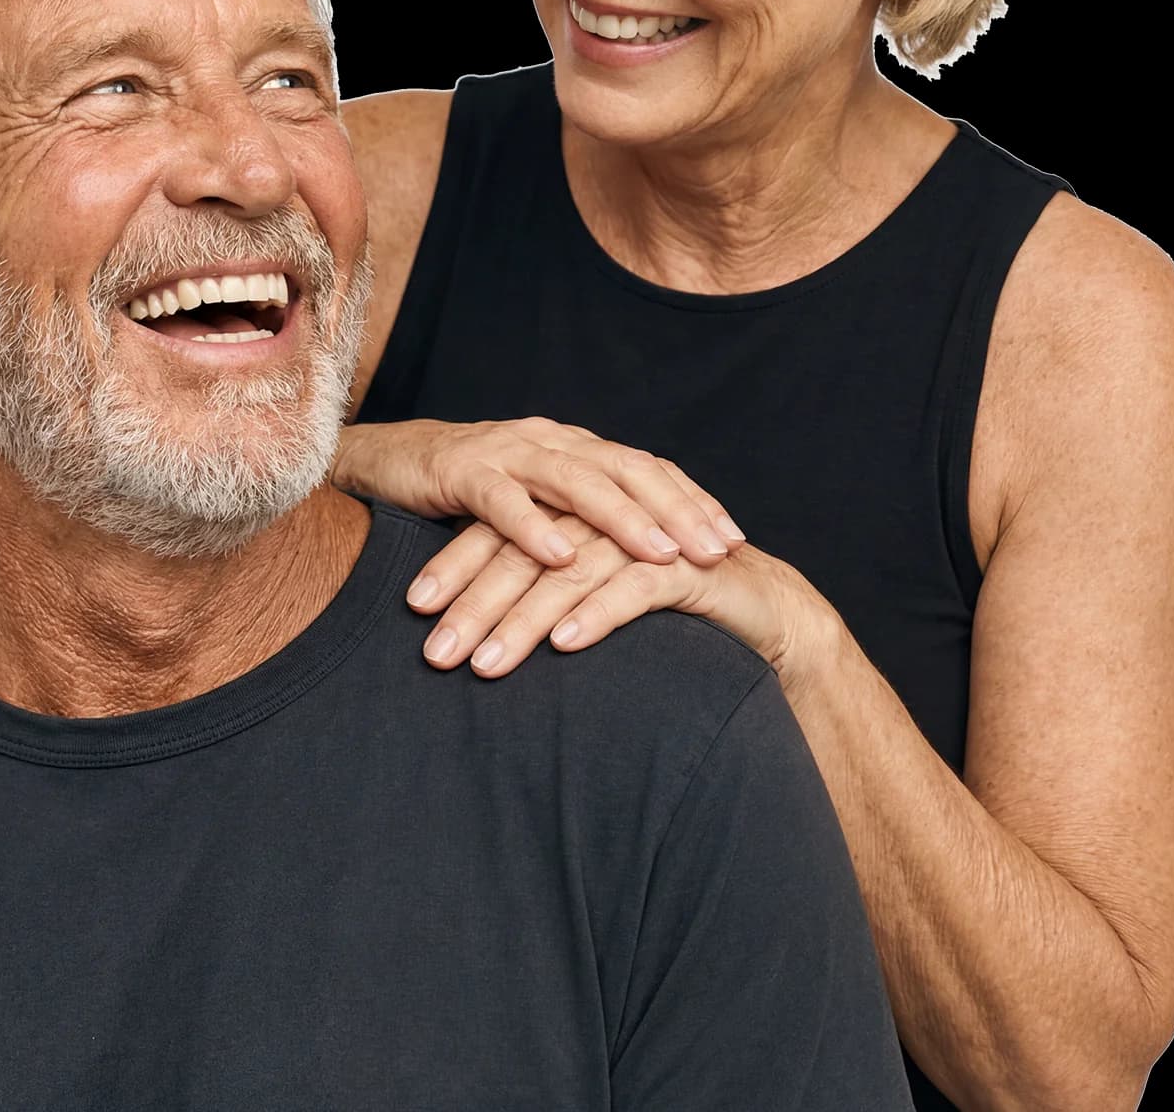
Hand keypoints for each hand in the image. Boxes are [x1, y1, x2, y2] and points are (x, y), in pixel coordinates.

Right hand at [337, 417, 745, 568]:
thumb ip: (581, 523)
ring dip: (622, 519)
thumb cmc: (466, 495)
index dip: (692, 500)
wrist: (385, 464)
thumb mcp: (535, 506)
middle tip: (717, 553)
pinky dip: (533, 528)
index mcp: (572, 448)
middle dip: (677, 511)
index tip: (736, 541)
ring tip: (660, 554)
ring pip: (576, 481)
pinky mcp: (460, 470)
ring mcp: (506, 451)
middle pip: (626, 469)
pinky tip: (561, 558)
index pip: (647, 468)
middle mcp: (548, 441)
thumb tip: (648, 568)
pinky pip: (502, 499)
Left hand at [409, 513, 833, 690]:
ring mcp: (646, 534)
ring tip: (484, 665)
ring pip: (569, 571)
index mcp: (574, 508)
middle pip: (524, 550)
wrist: (762, 603)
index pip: (500, 529)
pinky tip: (563, 647)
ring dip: (523, 620)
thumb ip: (542, 588)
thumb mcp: (592, 590)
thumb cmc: (665, 603)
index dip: (454, 566)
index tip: (412, 609)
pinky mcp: (687, 564)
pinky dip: (596, 616)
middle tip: (434, 653)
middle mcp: (602, 512)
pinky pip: (633, 588)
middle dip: (474, 602)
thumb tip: (469, 619)